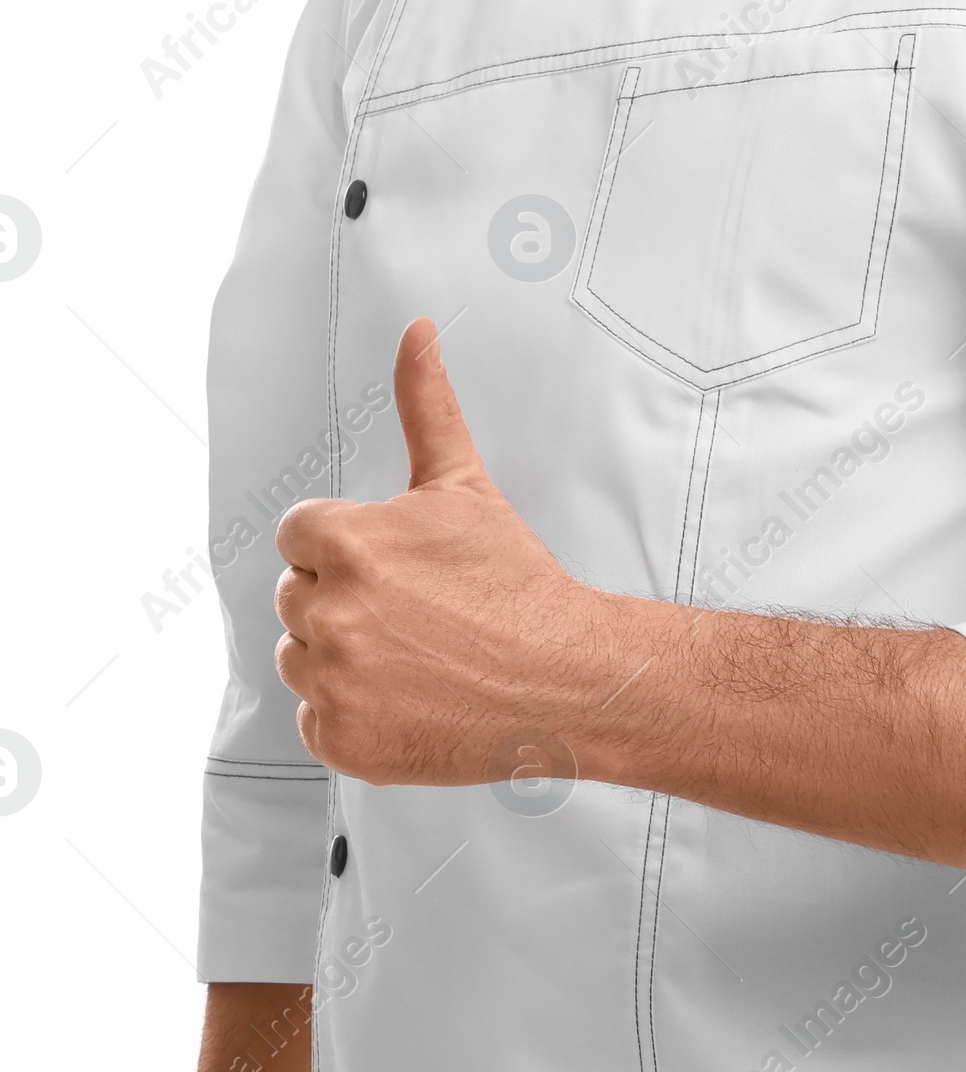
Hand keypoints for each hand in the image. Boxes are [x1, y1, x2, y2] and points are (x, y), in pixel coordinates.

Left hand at [273, 318, 593, 784]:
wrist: (564, 676)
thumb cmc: (516, 582)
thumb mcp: (463, 485)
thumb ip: (426, 404)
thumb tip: (416, 332)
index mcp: (346, 543)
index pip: (298, 535)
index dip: (345, 546)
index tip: (392, 566)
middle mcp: (328, 612)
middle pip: (295, 595)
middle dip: (341, 598)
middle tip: (411, 610)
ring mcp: (332, 681)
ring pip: (298, 657)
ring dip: (338, 656)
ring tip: (410, 653)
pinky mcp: (340, 740)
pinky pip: (312, 719)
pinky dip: (349, 714)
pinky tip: (404, 697)